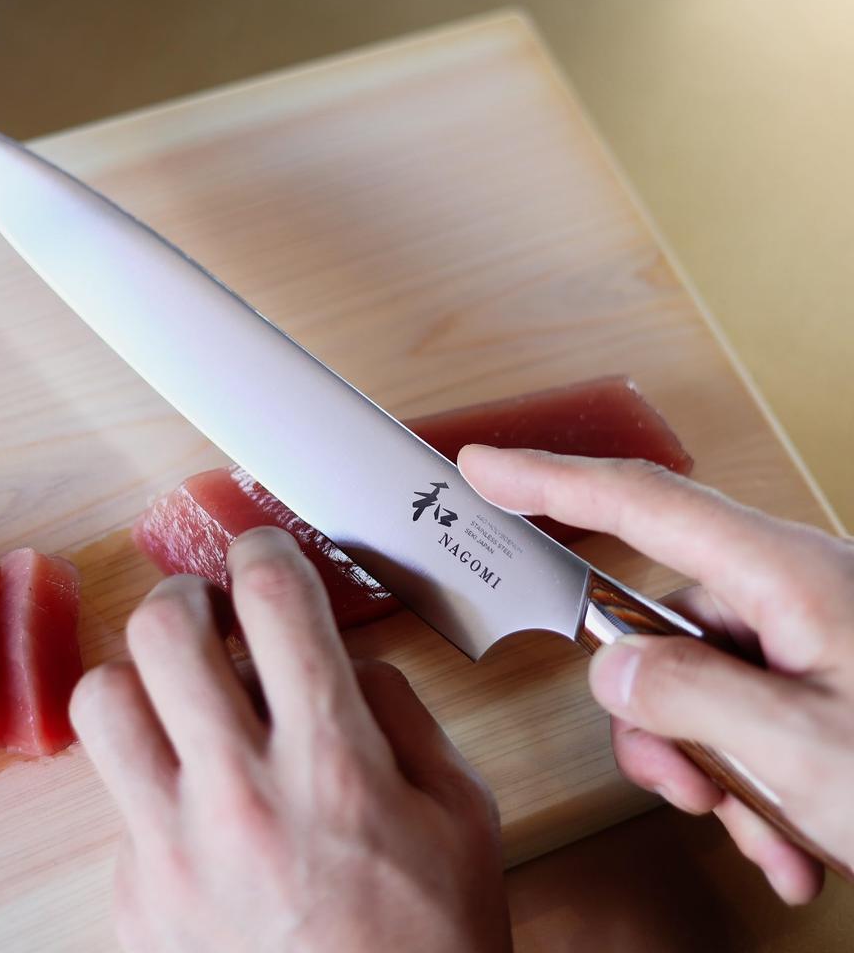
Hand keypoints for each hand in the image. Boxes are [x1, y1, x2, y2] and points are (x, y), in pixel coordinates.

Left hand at [71, 526, 509, 952]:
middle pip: (161, 632)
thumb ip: (397, 710)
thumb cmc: (432, 941)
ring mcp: (171, 854)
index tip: (263, 552)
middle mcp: (240, 799)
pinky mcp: (133, 901)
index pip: (274, 601)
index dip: (264, 549)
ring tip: (183, 697)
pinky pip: (117, 798)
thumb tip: (337, 656)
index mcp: (333, 765)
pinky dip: (152, 774)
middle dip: (185, 596)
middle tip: (208, 612)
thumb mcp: (461, 811)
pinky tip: (199, 804)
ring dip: (141, 678)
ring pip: (101, 702)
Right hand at [459, 445, 853, 904]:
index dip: (547, 480)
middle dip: (656, 717)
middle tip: (685, 783)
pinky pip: (740, 710)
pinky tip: (791, 835)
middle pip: (659, 622)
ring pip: (695, 681)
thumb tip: (612, 668)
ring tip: (763, 828)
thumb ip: (686, 697)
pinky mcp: (816, 674)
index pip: (637, 501)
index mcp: (782, 575)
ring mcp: (804, 634)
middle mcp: (789, 590)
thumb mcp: (802, 746)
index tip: (488, 468)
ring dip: (709, 767)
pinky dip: (747, 778)